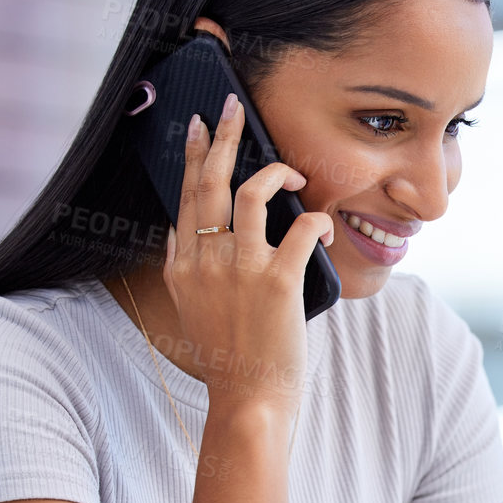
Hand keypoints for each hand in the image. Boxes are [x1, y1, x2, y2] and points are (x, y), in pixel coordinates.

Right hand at [163, 92, 332, 413]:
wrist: (248, 397)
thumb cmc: (228, 356)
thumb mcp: (189, 309)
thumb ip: (182, 268)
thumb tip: (180, 233)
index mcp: (183, 265)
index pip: (186, 196)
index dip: (194, 155)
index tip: (199, 127)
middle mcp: (206, 259)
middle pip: (210, 181)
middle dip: (223, 136)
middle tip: (233, 105)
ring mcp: (241, 268)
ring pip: (252, 194)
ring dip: (277, 172)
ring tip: (294, 172)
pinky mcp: (278, 280)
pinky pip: (300, 227)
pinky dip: (316, 219)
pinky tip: (322, 228)